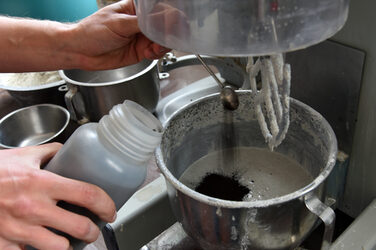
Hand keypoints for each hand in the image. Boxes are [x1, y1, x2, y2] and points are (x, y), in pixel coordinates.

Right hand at [0, 143, 115, 249]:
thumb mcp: (24, 155)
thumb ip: (49, 152)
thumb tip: (67, 151)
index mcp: (42, 183)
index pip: (87, 194)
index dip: (106, 204)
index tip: (110, 210)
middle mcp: (33, 208)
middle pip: (79, 227)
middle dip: (92, 232)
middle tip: (92, 229)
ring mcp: (18, 229)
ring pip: (58, 248)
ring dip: (68, 246)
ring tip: (69, 240)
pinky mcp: (4, 243)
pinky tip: (39, 244)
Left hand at [71, 0, 169, 69]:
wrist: (81, 52)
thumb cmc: (92, 32)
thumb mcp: (120, 24)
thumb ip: (143, 23)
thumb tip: (165, 18)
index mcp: (135, 8)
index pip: (159, 8)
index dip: (168, 15)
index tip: (171, 24)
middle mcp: (141, 22)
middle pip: (164, 25)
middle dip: (167, 33)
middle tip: (163, 39)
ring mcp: (142, 37)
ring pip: (163, 40)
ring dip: (162, 45)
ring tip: (153, 48)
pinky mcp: (141, 51)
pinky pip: (156, 52)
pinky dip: (156, 54)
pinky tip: (148, 53)